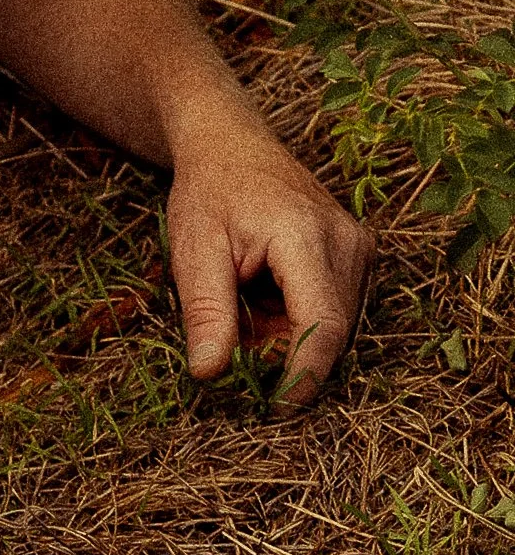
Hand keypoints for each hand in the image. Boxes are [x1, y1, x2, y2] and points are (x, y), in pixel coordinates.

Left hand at [166, 113, 369, 412]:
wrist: (230, 143)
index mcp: (305, 235)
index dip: (303, 376)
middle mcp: (348, 241)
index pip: (323, 324)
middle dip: (283, 353)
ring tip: (245, 297)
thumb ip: (206, 313)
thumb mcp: (194, 251)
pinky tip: (265, 293)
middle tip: (232, 337)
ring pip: (335, 326)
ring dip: (288, 335)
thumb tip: (211, 374)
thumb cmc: (208, 192)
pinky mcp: (361, 255)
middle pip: (331, 332)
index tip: (276, 410)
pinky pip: (337, 310)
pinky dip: (297, 318)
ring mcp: (361, 247)